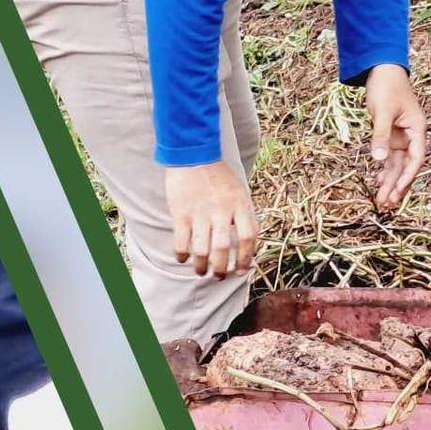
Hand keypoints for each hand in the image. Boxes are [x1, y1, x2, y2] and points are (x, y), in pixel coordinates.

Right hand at [162, 155, 261, 282]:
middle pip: (224, 248)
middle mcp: (221, 210)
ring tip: (201, 272)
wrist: (194, 153)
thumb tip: (248, 246)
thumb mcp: (240, 191)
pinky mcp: (181, 212)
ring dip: (201, 266)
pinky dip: (182, 254)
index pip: (248, 237)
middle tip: (219, 276)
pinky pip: (181, 241)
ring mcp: (200, 212)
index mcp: (239, 204)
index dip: (247, 258)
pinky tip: (183, 258)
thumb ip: (244, 215)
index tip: (242, 270)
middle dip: (222, 268)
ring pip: (202, 249)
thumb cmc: (219, 176)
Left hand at [363, 64, 430, 208]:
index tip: (398, 191)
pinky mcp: (391, 137)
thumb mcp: (382, 111)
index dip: (408, 176)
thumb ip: (381, 135)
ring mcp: (401, 137)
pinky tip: (378, 183)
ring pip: (397, 165)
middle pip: (406, 166)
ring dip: (391, 182)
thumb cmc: (386, 86)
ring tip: (383, 201)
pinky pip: (390, 158)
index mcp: (417, 128)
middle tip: (388, 204)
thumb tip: (378, 159)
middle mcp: (412, 136)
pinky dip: (385, 171)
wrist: (382, 70)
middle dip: (398, 185)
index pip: (416, 158)